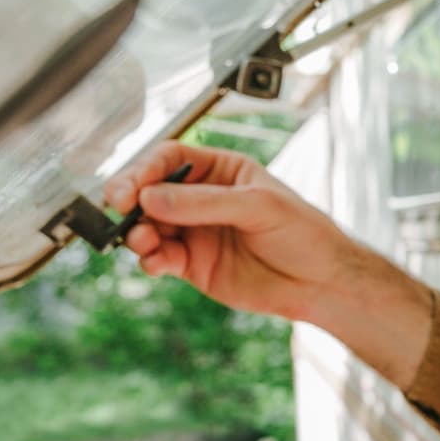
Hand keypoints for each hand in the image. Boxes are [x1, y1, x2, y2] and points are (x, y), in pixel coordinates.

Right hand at [105, 142, 352, 320]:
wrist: (320, 282)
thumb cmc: (303, 233)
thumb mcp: (258, 207)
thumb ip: (204, 202)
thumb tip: (150, 198)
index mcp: (221, 171)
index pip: (171, 158)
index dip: (147, 168)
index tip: (134, 185)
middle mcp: (201, 198)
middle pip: (149, 190)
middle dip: (130, 198)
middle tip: (119, 207)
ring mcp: (194, 231)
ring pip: (148, 226)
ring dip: (136, 232)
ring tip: (142, 240)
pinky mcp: (192, 265)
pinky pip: (158, 258)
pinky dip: (150, 259)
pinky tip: (156, 262)